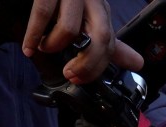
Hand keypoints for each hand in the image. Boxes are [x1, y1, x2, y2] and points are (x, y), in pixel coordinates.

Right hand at [23, 0, 143, 83]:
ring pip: (70, 28)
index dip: (96, 67)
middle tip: (70, 74)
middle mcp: (91, 1)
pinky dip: (33, 36)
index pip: (110, 43)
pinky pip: (43, 14)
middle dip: (86, 63)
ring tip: (44, 48)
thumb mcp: (91, 20)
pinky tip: (29, 48)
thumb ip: (110, 44)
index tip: (80, 79)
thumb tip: (137, 63)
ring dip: (53, 46)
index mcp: (101, 11)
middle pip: (100, 37)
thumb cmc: (67, 2)